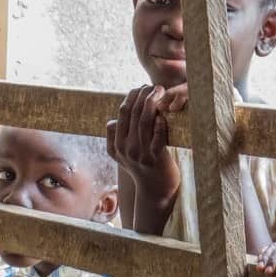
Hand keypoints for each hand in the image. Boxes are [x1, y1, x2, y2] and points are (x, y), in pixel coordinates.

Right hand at [106, 84, 180, 201]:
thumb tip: (111, 121)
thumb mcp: (122, 155)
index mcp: (117, 145)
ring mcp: (141, 154)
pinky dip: (160, 124)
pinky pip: (158, 137)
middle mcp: (127, 149)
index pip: (122, 113)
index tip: (141, 88)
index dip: (131, 97)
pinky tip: (163, 114)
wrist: (155, 190)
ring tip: (161, 92)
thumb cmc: (142, 168)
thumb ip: (115, 138)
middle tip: (155, 86)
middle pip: (132, 114)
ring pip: (144, 122)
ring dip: (152, 103)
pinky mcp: (157, 159)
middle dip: (143, 95)